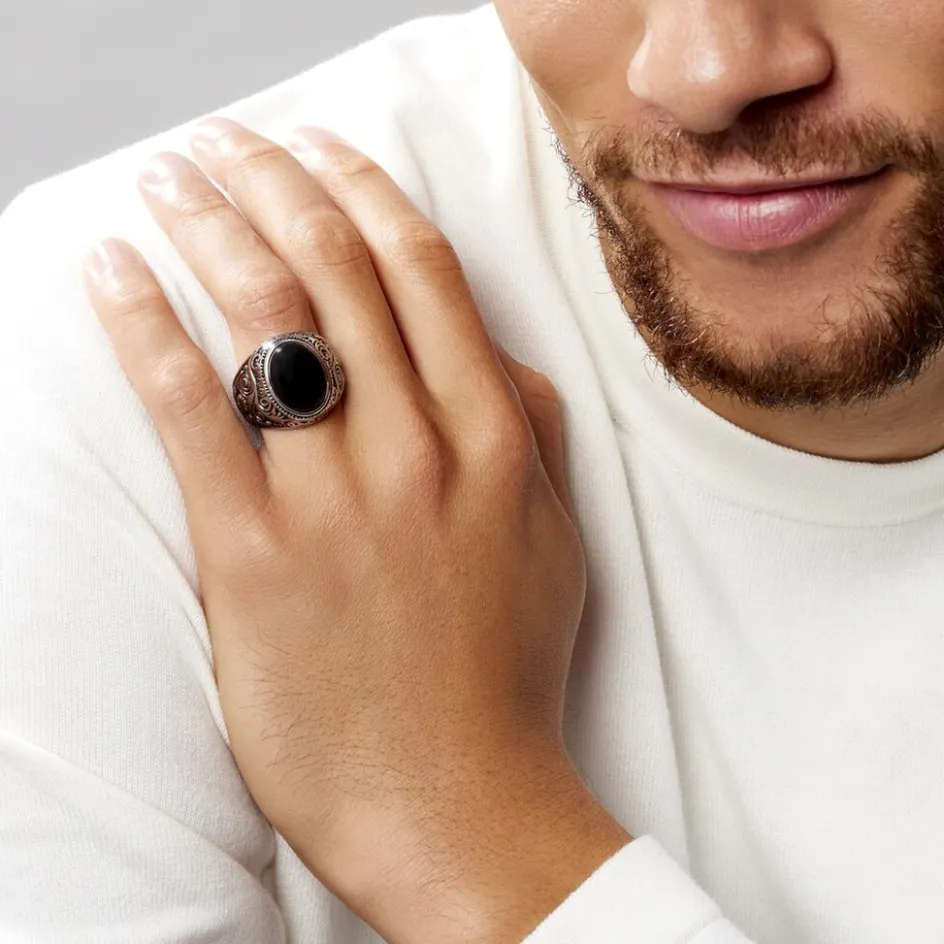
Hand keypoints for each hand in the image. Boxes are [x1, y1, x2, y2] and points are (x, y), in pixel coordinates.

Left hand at [82, 118, 629, 942]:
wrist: (457, 798)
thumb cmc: (503, 673)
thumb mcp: (554, 544)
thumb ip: (534, 438)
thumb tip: (502, 362)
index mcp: (494, 439)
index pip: (421, 273)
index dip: (363, 192)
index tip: (321, 151)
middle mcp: (417, 450)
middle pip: (335, 273)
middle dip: (275, 182)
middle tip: (230, 143)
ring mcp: (333, 500)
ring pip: (265, 322)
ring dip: (209, 228)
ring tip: (172, 180)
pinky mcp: (253, 556)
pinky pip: (191, 415)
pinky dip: (144, 331)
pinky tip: (115, 274)